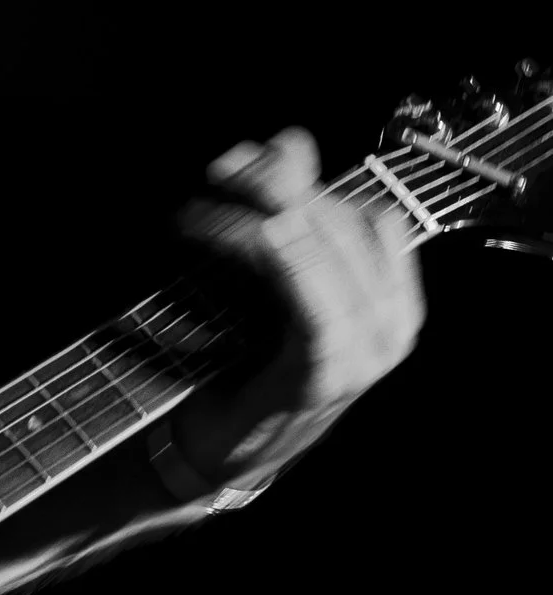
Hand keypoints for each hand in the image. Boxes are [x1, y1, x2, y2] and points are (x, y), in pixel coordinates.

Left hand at [170, 127, 424, 488]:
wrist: (214, 453)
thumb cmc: (239, 366)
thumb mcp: (267, 284)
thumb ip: (285, 220)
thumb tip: (287, 142)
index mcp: (389, 300)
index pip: (363, 211)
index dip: (307, 174)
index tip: (248, 153)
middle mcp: (390, 324)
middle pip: (342, 222)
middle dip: (276, 183)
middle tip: (217, 169)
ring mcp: (364, 352)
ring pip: (325, 249)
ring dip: (259, 212)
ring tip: (204, 203)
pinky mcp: (325, 372)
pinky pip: (309, 297)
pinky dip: (275, 256)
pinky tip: (246, 233)